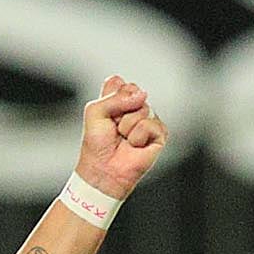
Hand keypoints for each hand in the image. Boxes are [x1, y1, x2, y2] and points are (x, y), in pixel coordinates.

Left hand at [77, 76, 168, 196]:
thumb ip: (114, 96)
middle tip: (113, 129)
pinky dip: (137, 136)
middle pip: (133, 91)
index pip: (118, 82)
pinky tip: (134, 146)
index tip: (104, 115)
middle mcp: (134, 107)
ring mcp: (147, 118)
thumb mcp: (94, 112)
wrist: (103, 171)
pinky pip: (150, 123)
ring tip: (123, 139)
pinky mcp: (159, 133)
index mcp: (117, 100)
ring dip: (126, 126)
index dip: (110, 96)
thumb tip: (142, 95)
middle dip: (118, 111)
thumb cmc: (97, 145)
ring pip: (142, 107)